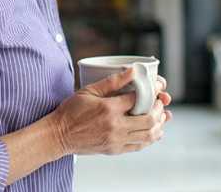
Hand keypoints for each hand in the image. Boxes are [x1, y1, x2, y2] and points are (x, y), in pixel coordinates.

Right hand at [48, 69, 171, 155]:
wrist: (59, 135)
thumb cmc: (71, 111)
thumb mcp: (88, 91)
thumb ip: (112, 81)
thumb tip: (132, 71)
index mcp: (108, 108)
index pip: (138, 99)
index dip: (151, 92)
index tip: (156, 88)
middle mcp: (115, 126)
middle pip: (149, 119)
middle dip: (159, 109)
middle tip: (160, 102)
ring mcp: (116, 140)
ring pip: (148, 135)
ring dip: (159, 125)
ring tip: (161, 117)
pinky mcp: (115, 150)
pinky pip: (139, 146)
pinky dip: (150, 139)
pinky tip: (154, 132)